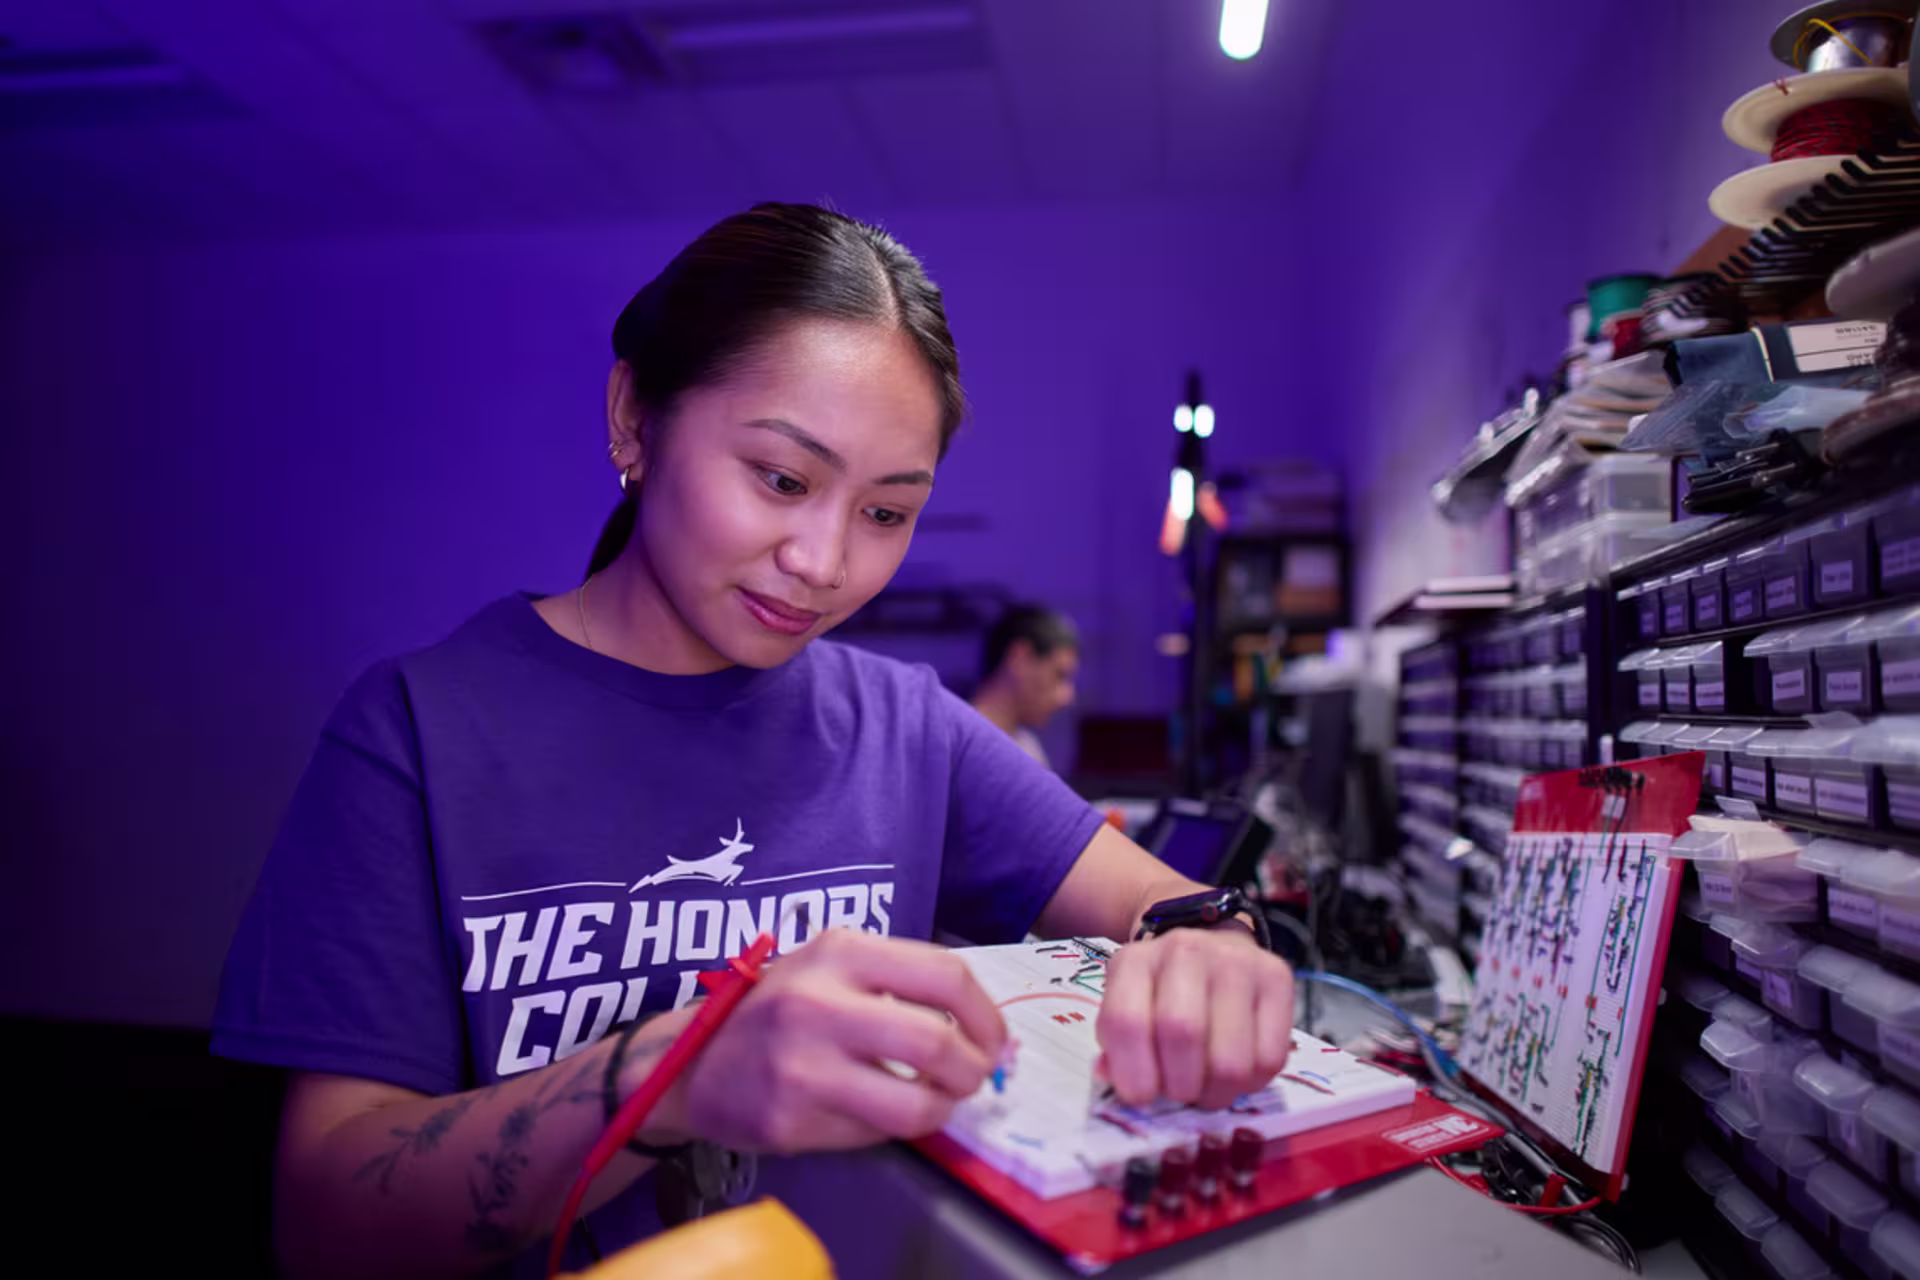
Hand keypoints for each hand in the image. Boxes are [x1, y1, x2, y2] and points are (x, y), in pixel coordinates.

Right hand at [657, 929, 1006, 1154]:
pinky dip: (892, 1129)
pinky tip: (878, 1113)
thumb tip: (990, 1034)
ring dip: (943, 1110)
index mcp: (840, 950)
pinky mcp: (789, 1119)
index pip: (946, 975)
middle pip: (937, 1043)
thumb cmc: (781, 1010)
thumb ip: (903, 986)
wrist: (693, 1060)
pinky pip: (874, 1135)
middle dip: (973, 1070)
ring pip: (914, 1105)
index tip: (995, 1040)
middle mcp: (819, 1002)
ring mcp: (801, 1064)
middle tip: (974, 1079)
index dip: (987, 1016)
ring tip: (937, 1103)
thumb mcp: (833, 968)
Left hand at [1097, 926, 1294, 1109]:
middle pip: (1183, 1034)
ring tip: (1208, 1088)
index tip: (1141, 1098)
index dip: (1133, 1072)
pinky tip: (1238, 1074)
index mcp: (1136, 961)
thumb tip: (1120, 1083)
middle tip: (1181, 1095)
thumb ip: (1117, 1048)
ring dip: (1217, 1092)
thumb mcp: (1128, 1008)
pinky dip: (1252, 1084)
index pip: (1128, 1020)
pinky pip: (1270, 1059)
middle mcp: (1186, 951)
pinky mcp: (1278, 979)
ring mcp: (1237, 962)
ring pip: (1231, 1059)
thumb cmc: (1163, 992)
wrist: (1214, 946)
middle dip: (1180, 1086)